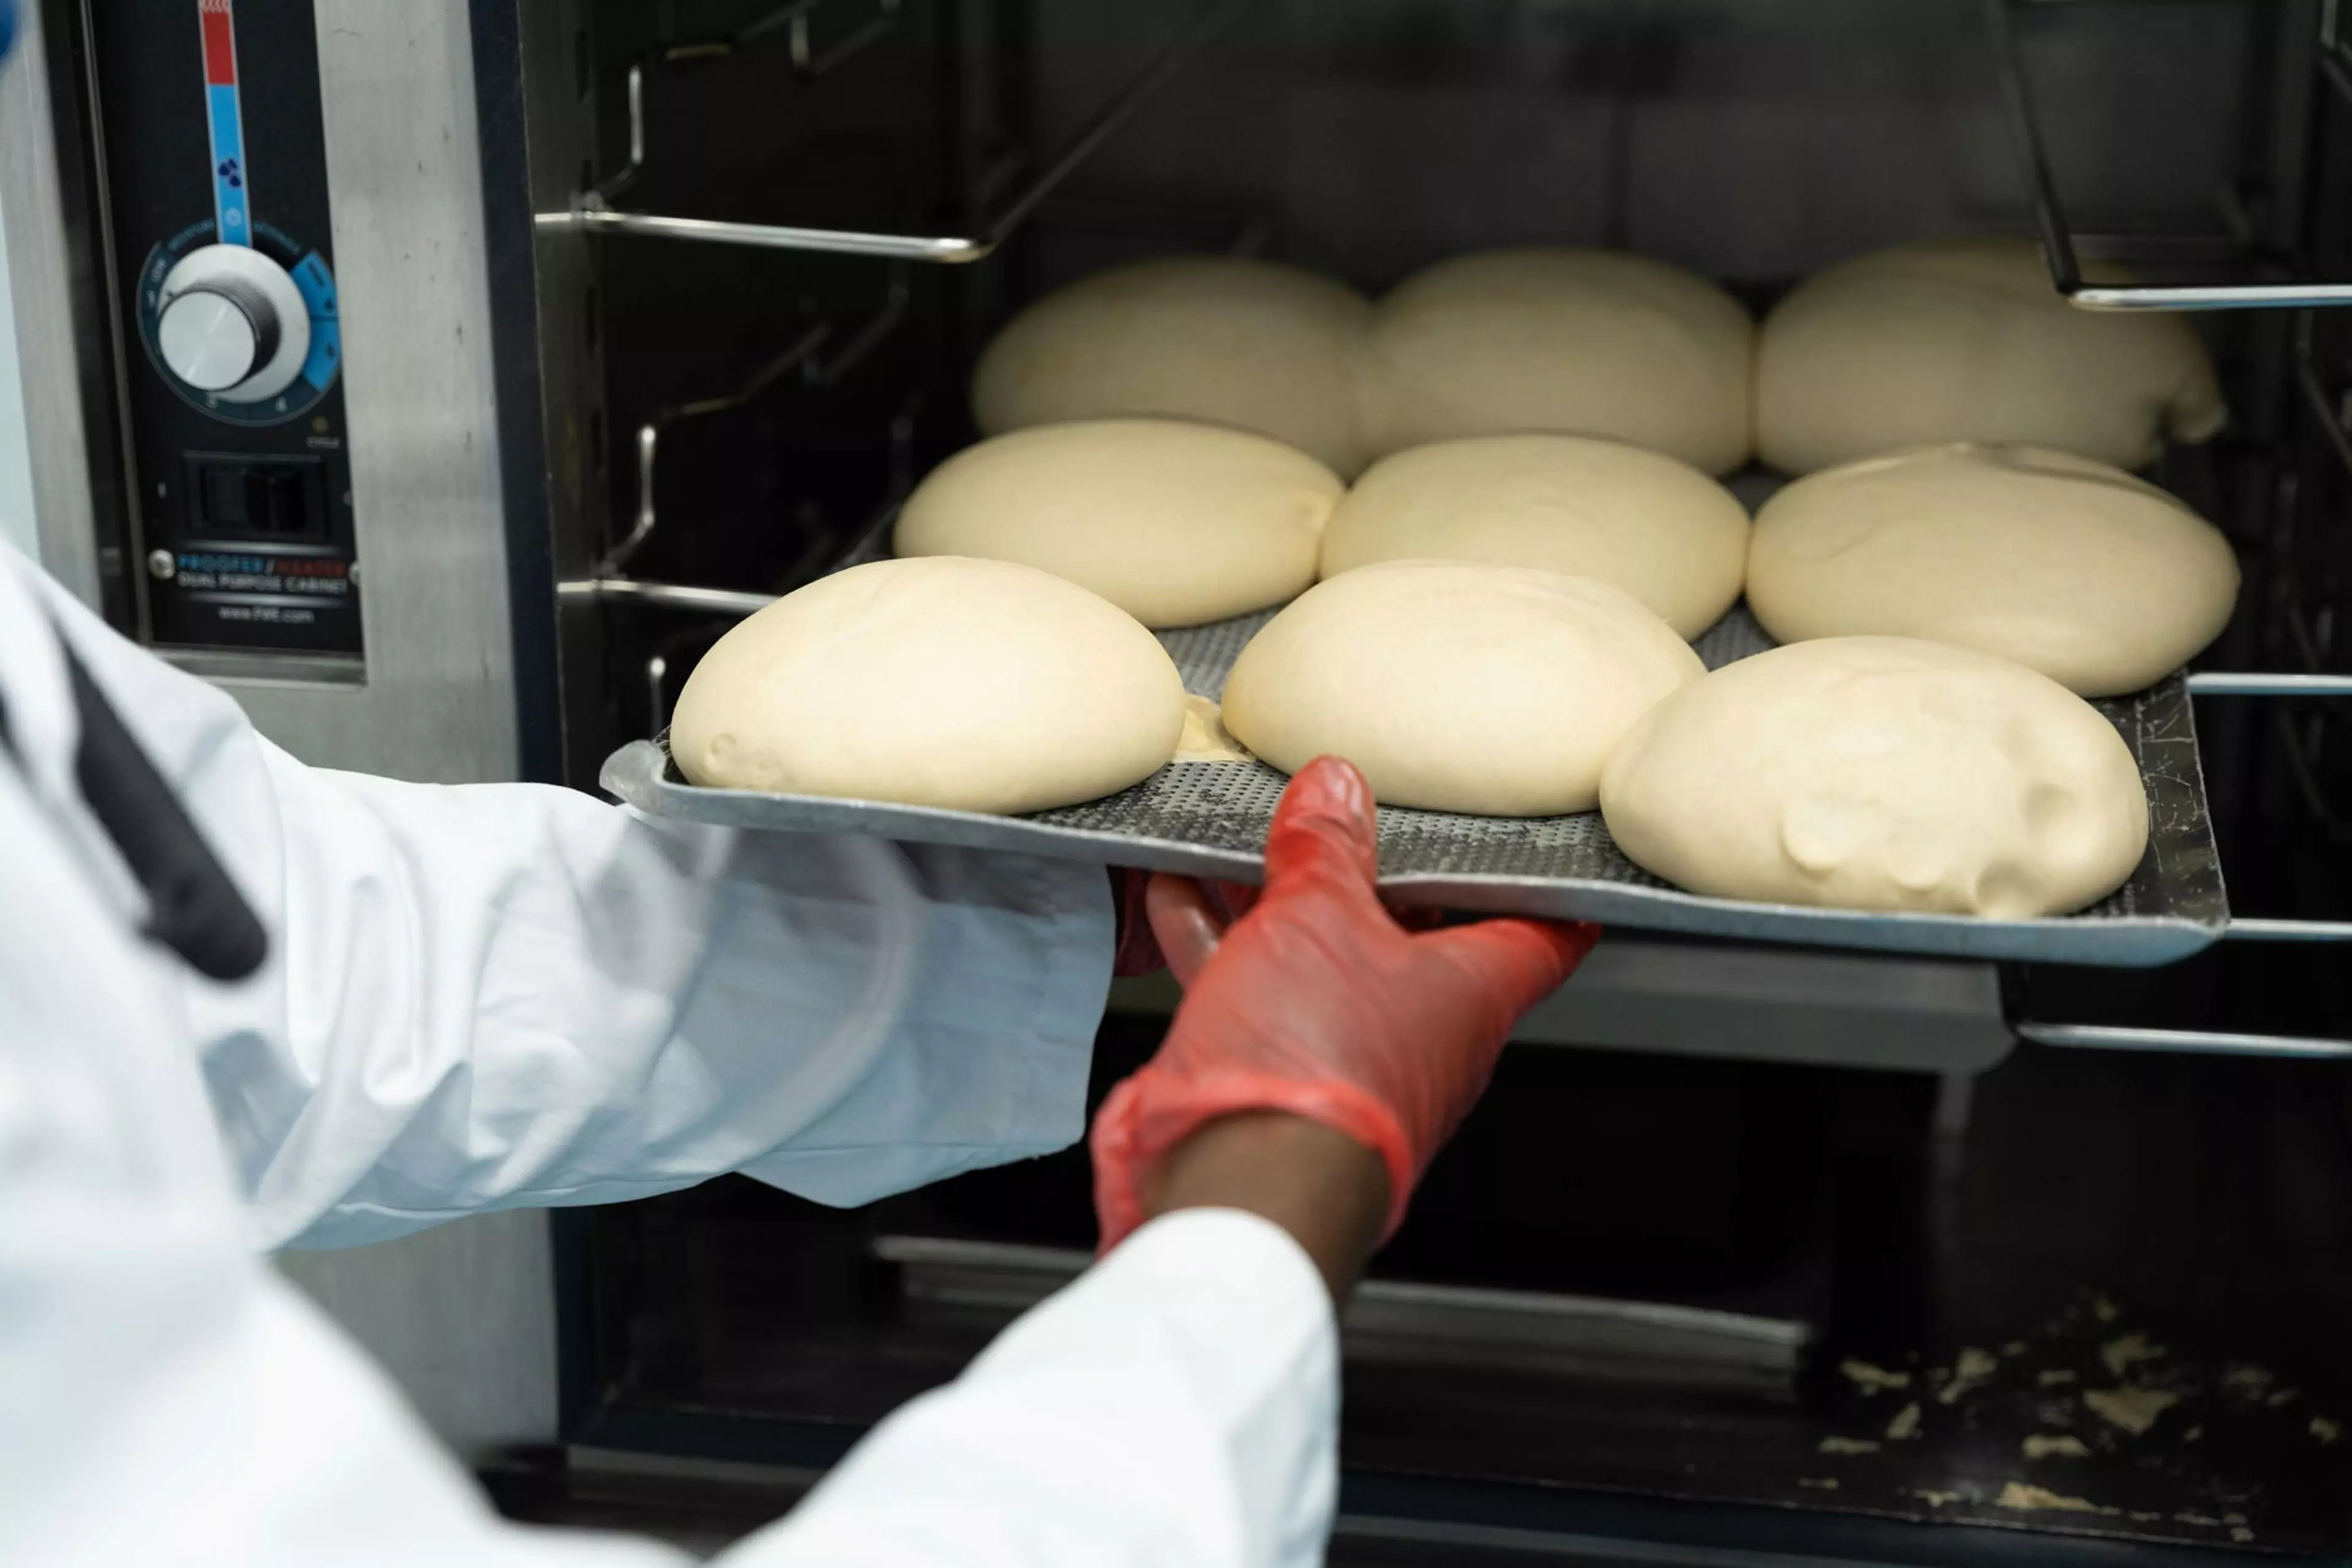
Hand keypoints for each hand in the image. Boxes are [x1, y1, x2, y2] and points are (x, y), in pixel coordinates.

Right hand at [1090, 756, 1598, 1255]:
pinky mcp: (1276, 1078)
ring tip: (1240, 840)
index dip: (1550, 889)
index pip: (1544, 934)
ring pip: (1321, 960)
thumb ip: (1327, 849)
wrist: (1233, 1190)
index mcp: (1472, 994)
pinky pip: (1257, 992)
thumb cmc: (1315, 1071)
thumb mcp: (1318, 918)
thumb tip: (1334, 791)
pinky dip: (1221, 940)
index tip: (1550, 857)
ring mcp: (1346, 1060)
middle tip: (1344, 811)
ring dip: (1277, 900)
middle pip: (1412, 935)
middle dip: (1369, 872)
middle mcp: (1422, 1034)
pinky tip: (1179, 894)